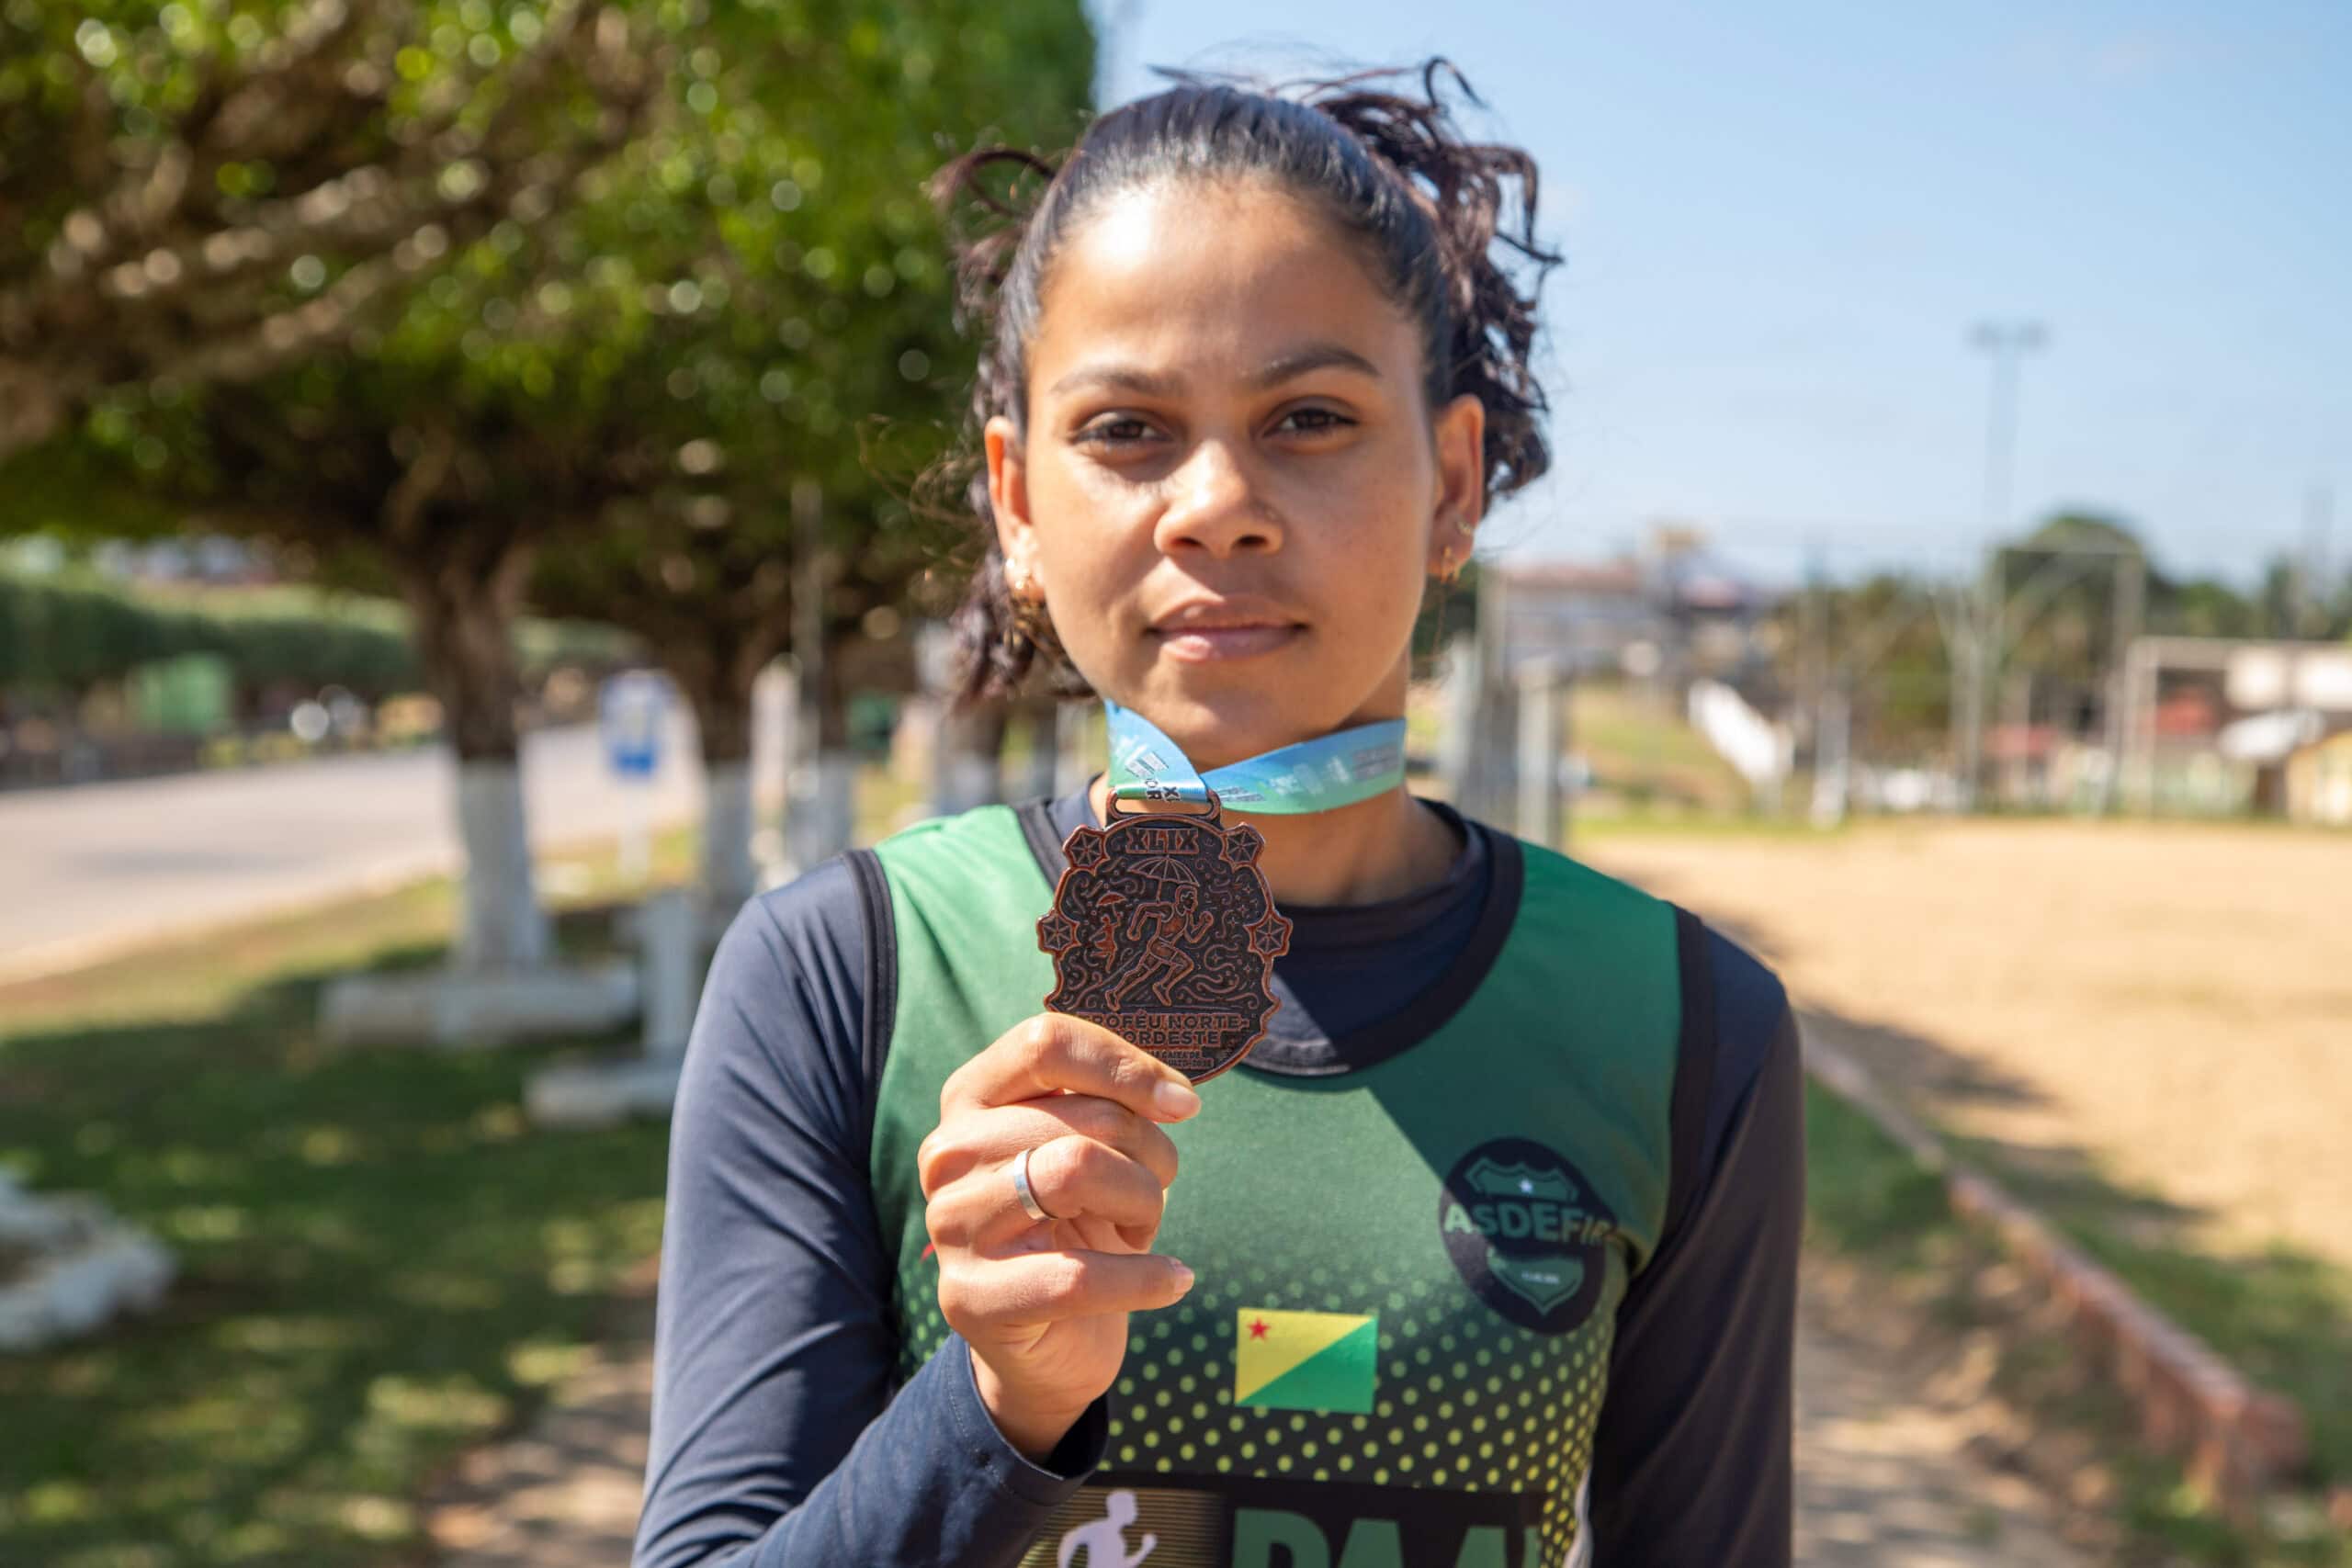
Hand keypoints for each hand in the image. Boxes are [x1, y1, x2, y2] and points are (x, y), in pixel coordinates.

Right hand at [916, 1013, 1200, 1460]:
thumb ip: (1111, 1103)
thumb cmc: (1077, 1224)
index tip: (1182, 1104)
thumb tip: (1174, 1098)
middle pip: (1083, 1117)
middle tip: (1157, 1187)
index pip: (1045, 1044)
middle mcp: (948, 1152)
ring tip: (1145, 1228)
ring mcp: (951, 1224)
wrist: (1050, 1340)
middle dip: (1150, 1151)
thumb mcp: (1088, 1146)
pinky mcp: (970, 1297)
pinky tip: (1174, 1279)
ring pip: (1076, 1174)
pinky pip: (1078, 1276)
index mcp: (972, 1097)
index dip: (1125, 1066)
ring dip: (1144, 1203)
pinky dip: (1146, 1278)